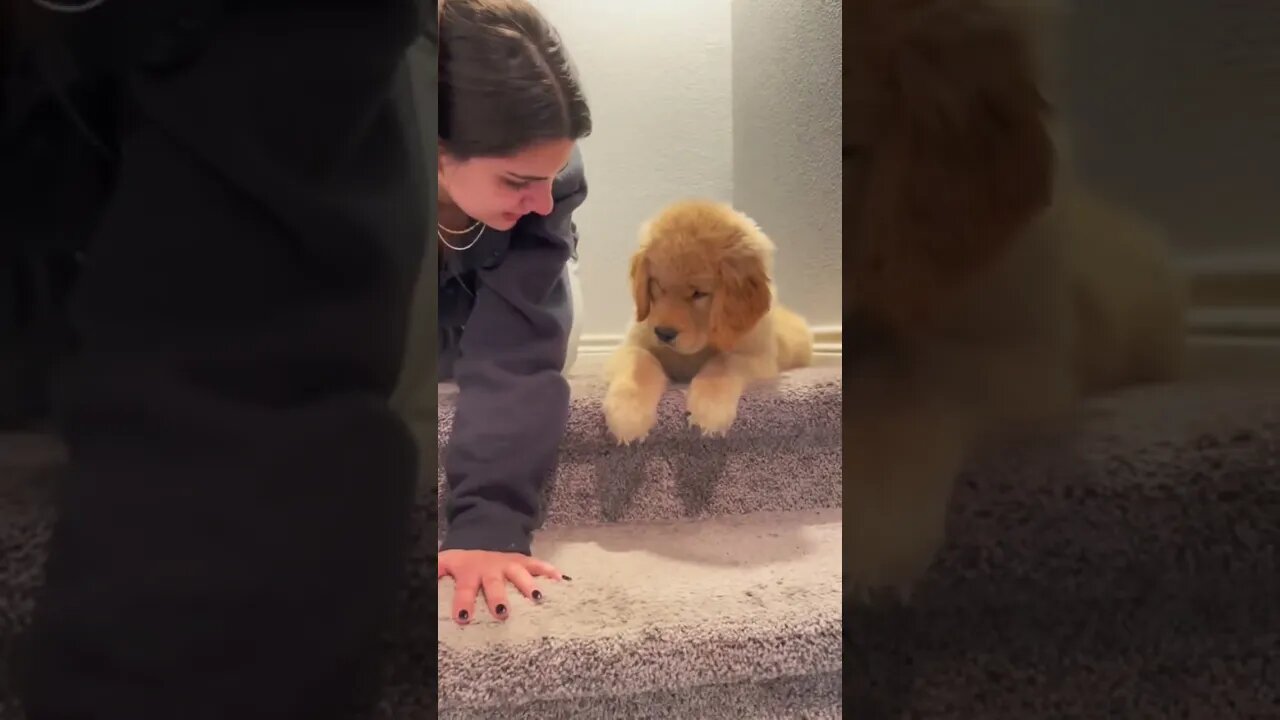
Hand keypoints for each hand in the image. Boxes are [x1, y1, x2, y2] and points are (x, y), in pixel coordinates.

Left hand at [437, 549, 566, 624]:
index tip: (463, 617)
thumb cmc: (463, 562)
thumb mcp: (445, 563)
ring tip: (538, 598)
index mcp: (469, 571)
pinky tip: (561, 579)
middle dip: (498, 597)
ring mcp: (508, 563)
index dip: (464, 601)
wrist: (483, 536)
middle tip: (502, 613)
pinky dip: (549, 570)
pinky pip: (537, 564)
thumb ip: (435, 571)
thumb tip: (424, 580)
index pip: (465, 588)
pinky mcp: (523, 561)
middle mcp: (490, 567)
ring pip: (519, 573)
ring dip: (528, 585)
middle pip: (494, 583)